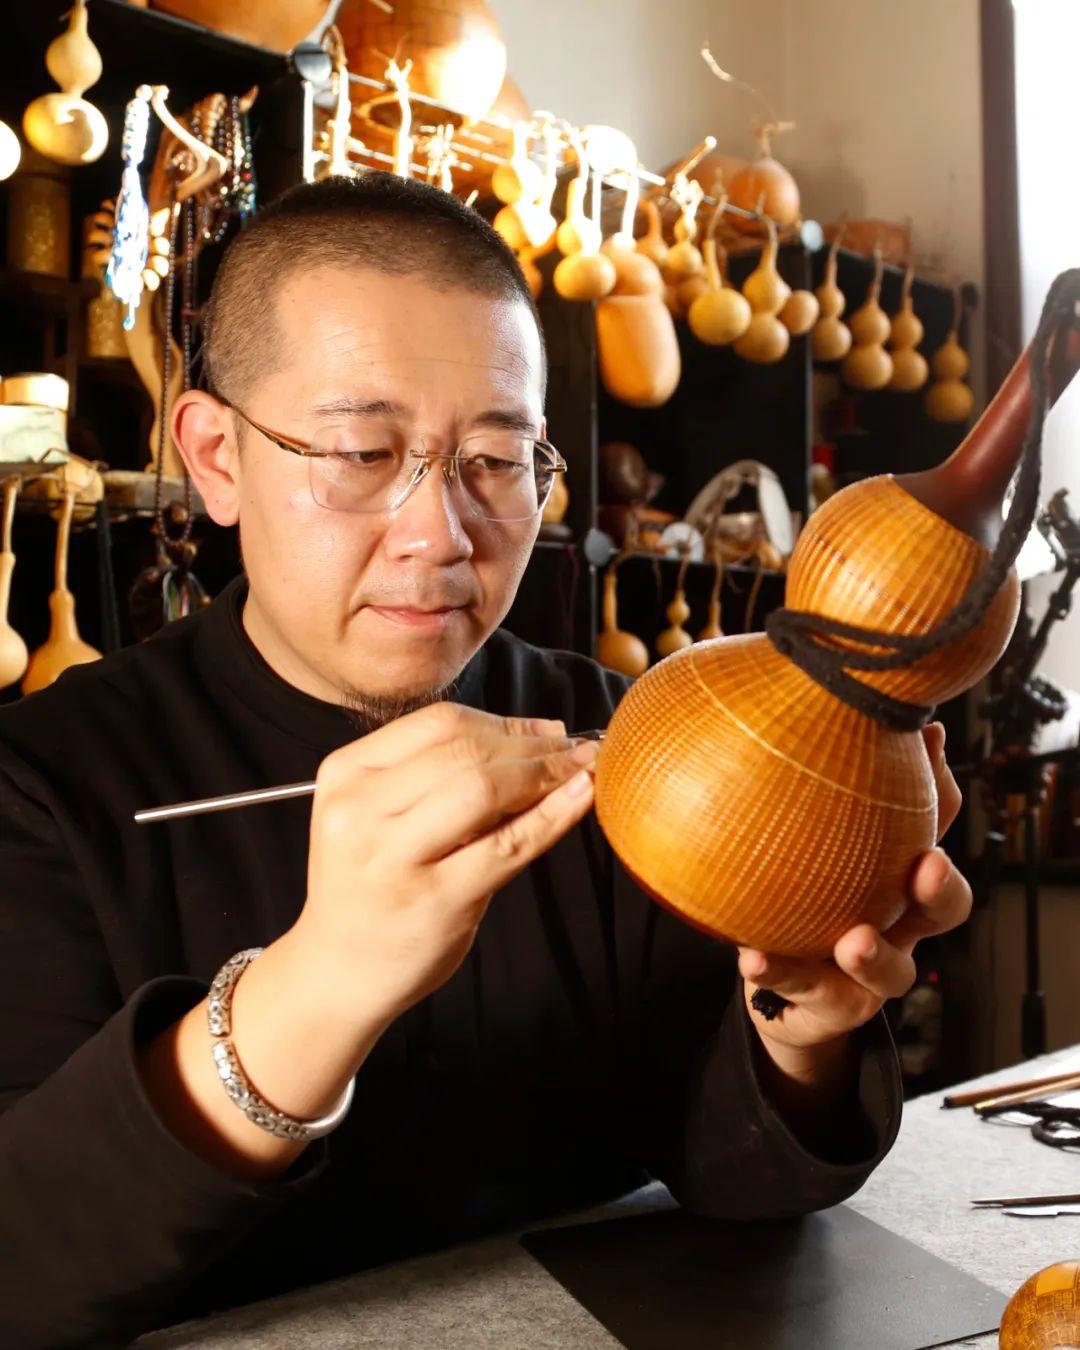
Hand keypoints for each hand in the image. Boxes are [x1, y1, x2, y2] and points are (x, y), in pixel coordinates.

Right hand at [297, 704, 597, 1026]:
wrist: (340, 972)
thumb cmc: (372, 885)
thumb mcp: (378, 815)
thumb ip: (439, 775)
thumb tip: (537, 735)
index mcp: (346, 775)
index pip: (437, 724)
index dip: (504, 721)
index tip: (546, 729)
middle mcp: (361, 811)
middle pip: (464, 752)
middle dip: (532, 745)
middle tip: (574, 749)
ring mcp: (395, 858)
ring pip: (485, 789)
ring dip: (546, 772)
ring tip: (581, 770)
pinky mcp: (436, 900)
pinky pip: (508, 845)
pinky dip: (552, 815)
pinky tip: (579, 798)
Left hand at [739, 722, 970, 1075]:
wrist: (784, 991)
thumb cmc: (797, 896)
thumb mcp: (801, 839)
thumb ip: (795, 789)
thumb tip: (767, 698)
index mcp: (896, 869)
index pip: (933, 822)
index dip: (938, 783)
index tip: (928, 737)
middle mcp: (899, 919)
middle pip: (946, 904)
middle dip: (942, 884)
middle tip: (925, 864)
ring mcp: (873, 970)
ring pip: (896, 968)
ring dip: (876, 952)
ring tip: (852, 940)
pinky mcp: (836, 1004)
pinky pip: (808, 989)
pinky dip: (781, 972)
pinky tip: (752, 959)